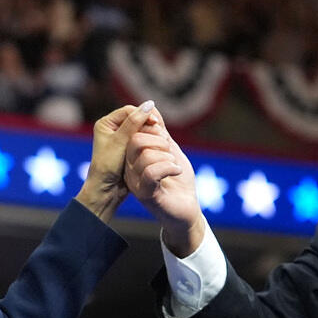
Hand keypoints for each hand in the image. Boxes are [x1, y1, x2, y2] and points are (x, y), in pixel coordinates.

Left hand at [75, 101, 156, 221]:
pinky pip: (142, 139)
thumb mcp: (120, 142)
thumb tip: (149, 104)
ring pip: (140, 129)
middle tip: (160, 130)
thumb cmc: (108, 166)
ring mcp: (121, 139)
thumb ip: (134, 123)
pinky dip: (150, 140)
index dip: (143, 114)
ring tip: (161, 138)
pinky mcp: (129, 148)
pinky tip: (158, 145)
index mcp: (106, 123)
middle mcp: (112, 129)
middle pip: (135, 118)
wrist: (105, 189)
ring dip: (150, 132)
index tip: (156, 123)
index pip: (129, 111)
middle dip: (148, 122)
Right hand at [124, 107, 205, 255]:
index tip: (165, 132)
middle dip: (159, 140)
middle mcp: (130, 169)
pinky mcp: (146, 194)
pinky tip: (177, 171)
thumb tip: (152, 107)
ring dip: (167, 156)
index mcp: (133, 157)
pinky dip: (169, 167)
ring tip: (175, 165)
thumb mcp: (171, 150)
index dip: (151, 125)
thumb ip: (161, 132)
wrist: (187, 210)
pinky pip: (152, 172)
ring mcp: (136, 182)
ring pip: (145, 155)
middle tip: (171, 151)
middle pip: (136, 140)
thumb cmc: (179, 181)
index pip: (134, 131)